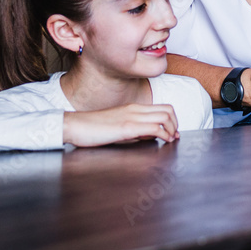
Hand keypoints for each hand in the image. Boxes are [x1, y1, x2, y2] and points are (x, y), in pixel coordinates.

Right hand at [63, 104, 179, 146]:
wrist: (74, 125)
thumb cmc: (92, 128)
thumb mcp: (118, 125)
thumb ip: (135, 129)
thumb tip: (151, 136)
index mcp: (133, 108)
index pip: (163, 107)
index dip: (173, 120)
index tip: (173, 132)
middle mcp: (135, 110)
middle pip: (168, 110)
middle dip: (176, 124)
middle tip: (174, 136)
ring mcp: (132, 117)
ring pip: (164, 116)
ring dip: (172, 129)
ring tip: (170, 140)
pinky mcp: (126, 127)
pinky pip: (153, 128)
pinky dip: (163, 135)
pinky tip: (162, 142)